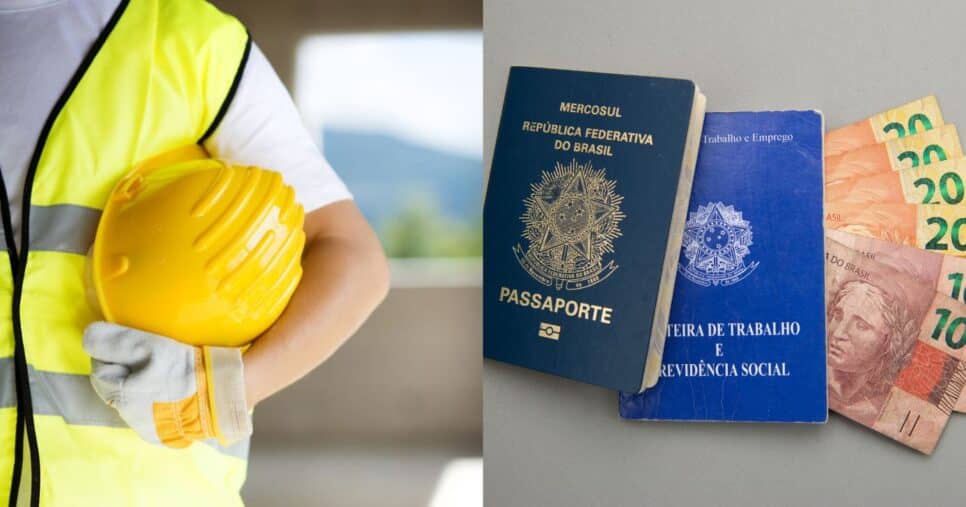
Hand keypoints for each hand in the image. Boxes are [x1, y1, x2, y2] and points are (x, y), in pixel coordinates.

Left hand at [82, 322, 251, 447]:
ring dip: (140, 387)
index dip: (110, 353)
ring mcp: (149, 429)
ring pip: (133, 403)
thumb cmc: (184, 369)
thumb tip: (89, 336)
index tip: (129, 341)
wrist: (222, 396)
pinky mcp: (169, 434)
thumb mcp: (148, 346)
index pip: (99, 370)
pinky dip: (156, 401)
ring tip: (161, 371)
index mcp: (120, 396)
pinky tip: (171, 391)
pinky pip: (153, 415)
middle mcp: (129, 418)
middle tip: (145, 355)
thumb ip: (114, 341)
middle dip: (123, 372)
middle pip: (115, 388)